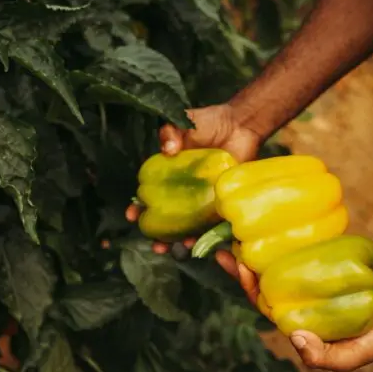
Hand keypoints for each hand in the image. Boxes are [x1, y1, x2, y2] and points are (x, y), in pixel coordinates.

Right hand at [125, 103, 260, 252]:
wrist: (241, 125)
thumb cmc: (209, 123)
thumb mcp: (184, 122)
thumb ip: (171, 132)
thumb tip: (167, 148)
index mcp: (169, 175)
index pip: (150, 196)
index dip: (139, 208)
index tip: (132, 216)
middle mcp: (184, 191)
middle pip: (167, 219)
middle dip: (157, 234)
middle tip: (153, 244)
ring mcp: (203, 199)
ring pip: (188, 226)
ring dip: (179, 241)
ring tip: (175, 249)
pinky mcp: (223, 202)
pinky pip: (212, 223)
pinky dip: (206, 234)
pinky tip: (199, 243)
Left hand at [190, 240, 372, 371]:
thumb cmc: (371, 344)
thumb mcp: (347, 358)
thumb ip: (322, 356)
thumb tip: (295, 338)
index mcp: (293, 321)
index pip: (262, 302)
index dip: (247, 285)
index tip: (240, 264)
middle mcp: (296, 300)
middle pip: (264, 280)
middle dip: (244, 263)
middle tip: (229, 240)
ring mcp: (310, 283)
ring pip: (280, 264)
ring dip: (263, 248)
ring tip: (247, 226)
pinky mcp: (325, 268)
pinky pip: (304, 253)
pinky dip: (292, 241)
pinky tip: (285, 223)